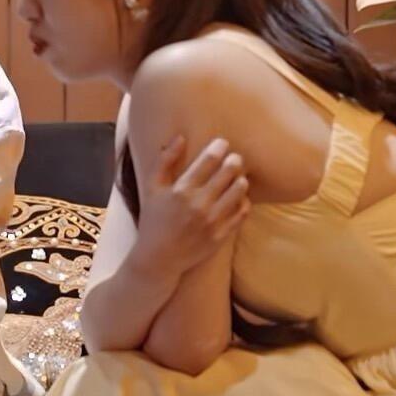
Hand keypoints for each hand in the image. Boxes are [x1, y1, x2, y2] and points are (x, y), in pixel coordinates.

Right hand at [133, 136, 249, 271]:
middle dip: (235, 160)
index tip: (222, 144)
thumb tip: (180, 137)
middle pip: (229, 171)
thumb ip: (164, 161)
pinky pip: (242, 212)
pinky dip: (243, 201)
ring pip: (240, 189)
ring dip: (240, 179)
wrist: (158, 259)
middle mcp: (198, 204)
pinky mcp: (221, 236)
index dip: (220, 147)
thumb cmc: (153, 220)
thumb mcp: (152, 188)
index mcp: (181, 190)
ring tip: (236, 178)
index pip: (209, 159)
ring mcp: (212, 221)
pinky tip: (237, 198)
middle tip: (234, 159)